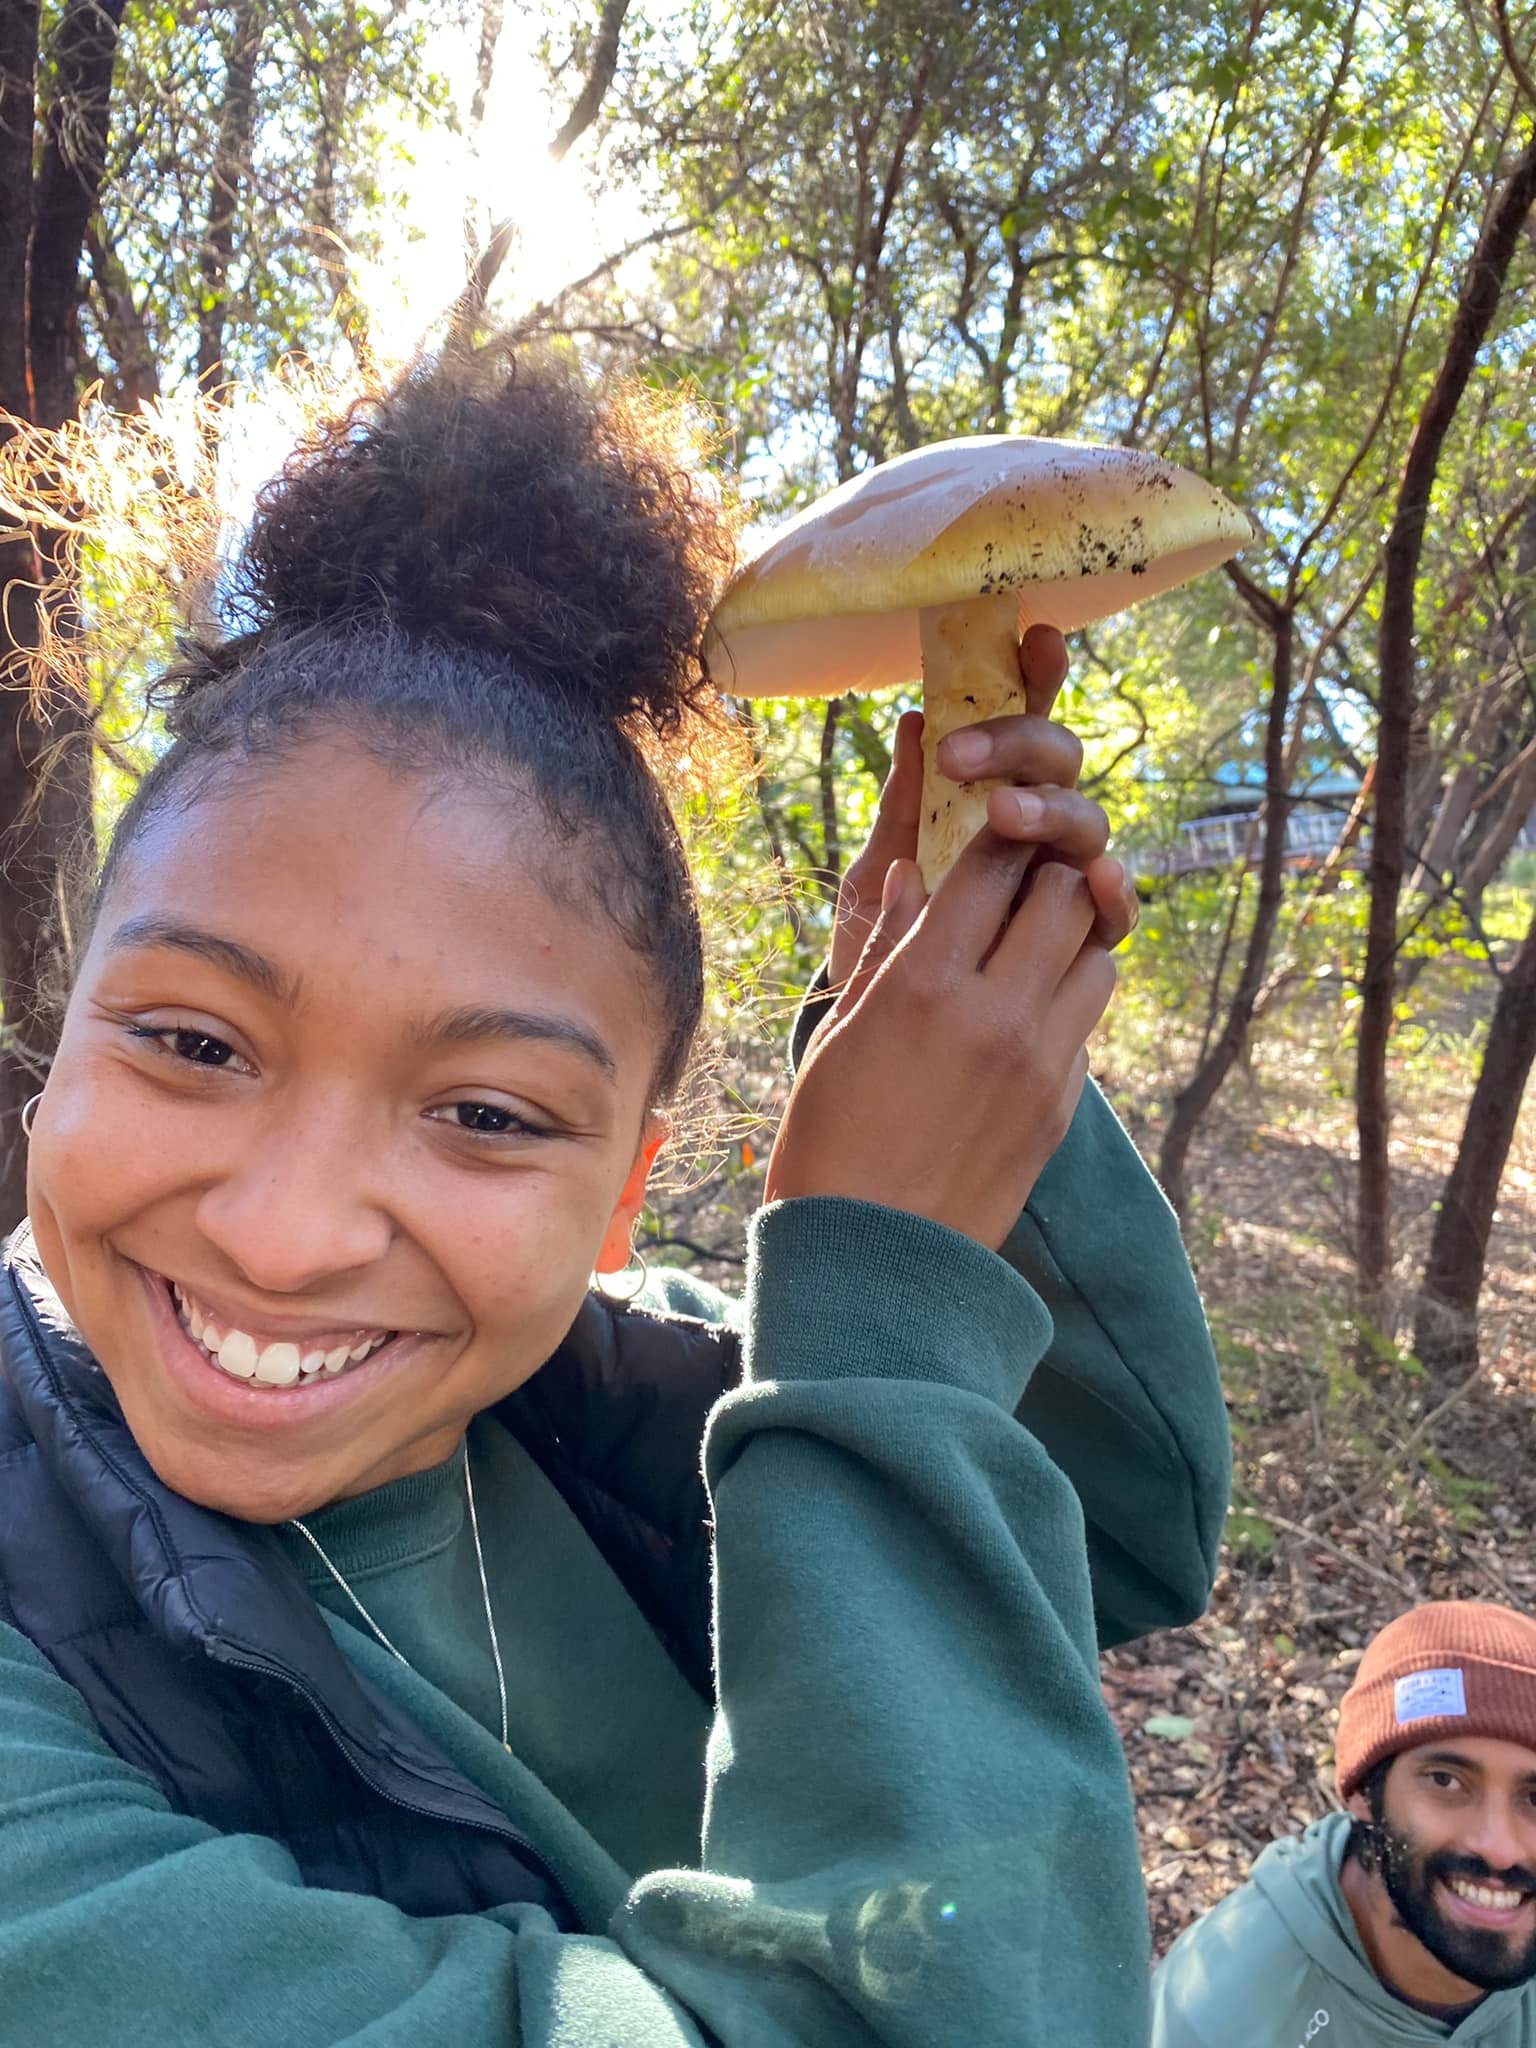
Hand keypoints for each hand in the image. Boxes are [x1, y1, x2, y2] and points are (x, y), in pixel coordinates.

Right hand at [766, 837, 1117, 1250]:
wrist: (873, 1264)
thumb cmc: (828, 1143)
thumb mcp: (840, 1036)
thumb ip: (886, 949)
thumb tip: (911, 876)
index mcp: (924, 987)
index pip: (991, 867)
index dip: (994, 835)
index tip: (987, 825)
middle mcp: (996, 1015)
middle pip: (1064, 895)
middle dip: (1044, 874)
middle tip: (1016, 877)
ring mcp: (1041, 1063)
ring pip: (1096, 955)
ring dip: (1069, 935)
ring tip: (1025, 945)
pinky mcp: (1062, 1107)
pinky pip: (1086, 1022)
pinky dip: (1065, 1000)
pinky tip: (1023, 1013)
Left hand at [827, 624, 1136, 994]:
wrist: (886, 1056)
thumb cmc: (878, 955)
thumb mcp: (873, 881)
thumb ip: (900, 810)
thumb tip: (912, 723)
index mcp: (985, 801)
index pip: (1019, 728)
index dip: (1035, 676)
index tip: (1030, 636)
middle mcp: (1033, 834)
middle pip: (1059, 764)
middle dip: (1021, 744)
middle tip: (963, 754)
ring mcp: (1060, 886)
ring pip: (1086, 825)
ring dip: (1051, 809)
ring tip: (1004, 813)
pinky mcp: (1081, 946)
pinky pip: (1111, 911)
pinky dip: (1113, 892)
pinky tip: (1097, 879)